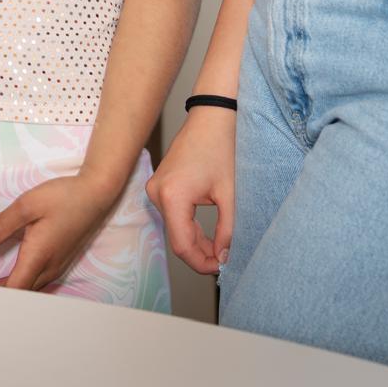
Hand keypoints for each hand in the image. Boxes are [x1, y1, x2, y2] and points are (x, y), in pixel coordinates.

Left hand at [0, 175, 120, 290]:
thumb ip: (2, 226)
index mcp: (39, 256)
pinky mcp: (59, 262)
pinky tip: (6, 275)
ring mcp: (56, 267)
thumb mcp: (26, 205)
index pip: (14, 290)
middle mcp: (49, 268)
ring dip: (9, 289)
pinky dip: (20, 282)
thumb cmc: (62, 197)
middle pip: (20, 293)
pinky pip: (36, 281)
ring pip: (29, 288)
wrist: (94, 194)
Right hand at [146, 107, 234, 273]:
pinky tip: (209, 235)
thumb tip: (224, 258)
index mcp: (172, 196)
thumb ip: (228, 231)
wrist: (213, 117)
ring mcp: (156, 188)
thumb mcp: (231, 195)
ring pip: (174, 229)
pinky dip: (190, 228)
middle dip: (201, 255)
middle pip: (176, 239)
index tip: (224, 269)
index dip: (202, 263)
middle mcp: (157, 193)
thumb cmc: (223, 149)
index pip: (182, 245)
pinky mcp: (160, 186)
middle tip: (227, 262)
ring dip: (196, 242)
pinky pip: (173, 216)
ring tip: (222, 249)